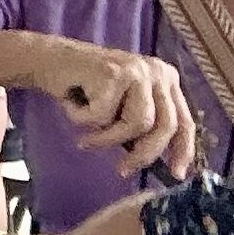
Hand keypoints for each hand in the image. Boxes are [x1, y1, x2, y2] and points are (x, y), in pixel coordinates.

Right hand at [37, 37, 200, 183]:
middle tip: (122, 170)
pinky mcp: (114, 72)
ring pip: (136, 123)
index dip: (182, 150)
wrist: (49, 59)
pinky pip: (102, 116)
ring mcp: (137, 70)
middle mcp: (158, 71)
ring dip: (106, 138)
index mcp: (167, 80)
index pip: (184, 121)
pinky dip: (82, 120)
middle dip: (143, 154)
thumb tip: (162, 165)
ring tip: (85, 139)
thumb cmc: (85, 90)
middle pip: (165, 125)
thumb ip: (144, 126)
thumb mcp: (124, 108)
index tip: (176, 175)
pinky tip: (73, 109)